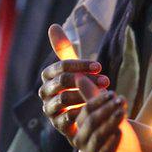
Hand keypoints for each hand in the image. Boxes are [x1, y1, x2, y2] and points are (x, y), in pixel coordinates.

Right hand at [39, 24, 109, 139]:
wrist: (85, 117)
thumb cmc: (80, 88)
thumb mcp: (76, 69)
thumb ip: (65, 50)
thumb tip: (53, 26)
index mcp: (48, 77)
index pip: (60, 66)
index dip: (80, 65)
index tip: (99, 66)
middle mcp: (45, 93)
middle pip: (61, 82)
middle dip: (85, 79)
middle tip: (106, 80)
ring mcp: (50, 110)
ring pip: (63, 99)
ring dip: (86, 95)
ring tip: (105, 95)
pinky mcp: (58, 126)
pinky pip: (68, 118)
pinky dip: (84, 112)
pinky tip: (99, 109)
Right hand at [72, 92, 146, 151]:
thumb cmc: (125, 138)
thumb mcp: (111, 114)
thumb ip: (94, 97)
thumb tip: (78, 76)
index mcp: (82, 130)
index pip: (83, 112)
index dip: (97, 100)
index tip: (112, 92)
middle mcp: (83, 145)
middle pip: (89, 123)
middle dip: (105, 109)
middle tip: (120, 99)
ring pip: (96, 136)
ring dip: (110, 121)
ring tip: (122, 111)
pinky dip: (112, 142)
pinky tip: (120, 133)